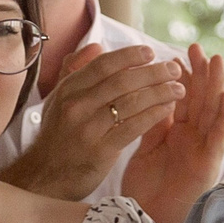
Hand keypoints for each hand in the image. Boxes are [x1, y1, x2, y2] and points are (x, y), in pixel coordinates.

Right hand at [0, 43, 183, 199]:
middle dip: (153, 72)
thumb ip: (75, 70)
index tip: (151, 52)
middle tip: (174, 69)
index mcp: (68, 90)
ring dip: (159, 92)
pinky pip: (133, 127)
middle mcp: (76, 106)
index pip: (103, 65)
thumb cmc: (58, 135)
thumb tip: (96, 46)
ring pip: (130, 102)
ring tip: (179, 89)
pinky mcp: (100, 151)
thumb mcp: (58, 99)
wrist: (45, 176)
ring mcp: (87, 129)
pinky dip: (153, 115)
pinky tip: (167, 109)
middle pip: (121, 81)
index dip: (130, 56)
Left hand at [120, 44, 223, 222]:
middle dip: (198, 73)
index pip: (178, 99)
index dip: (178, 77)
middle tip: (194, 47)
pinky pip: (220, 135)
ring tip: (217, 60)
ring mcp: (202, 149)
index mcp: (175, 134)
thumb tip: (145, 96)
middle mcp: (192, 138)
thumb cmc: (145, 191)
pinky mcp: (210, 162)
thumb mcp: (143, 150)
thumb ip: (149, 125)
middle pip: (197, 99)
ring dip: (216, 85)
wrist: (147, 222)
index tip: (173, 54)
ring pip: (212, 111)